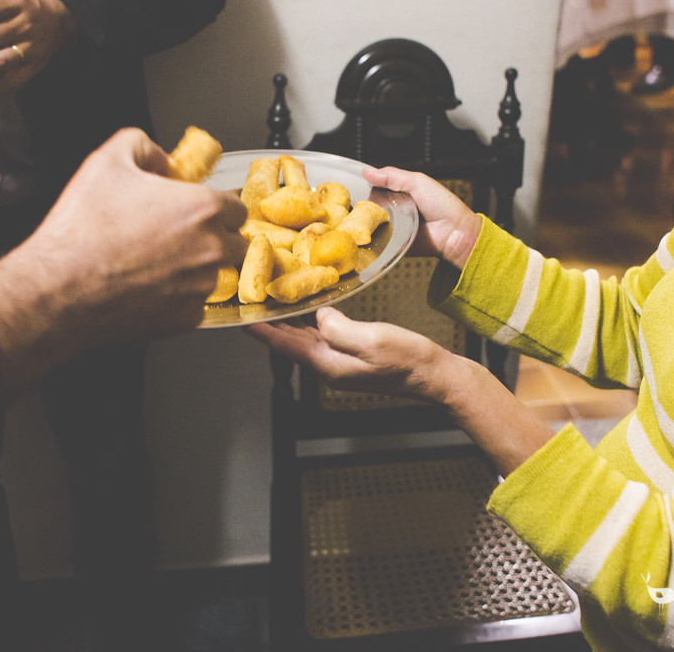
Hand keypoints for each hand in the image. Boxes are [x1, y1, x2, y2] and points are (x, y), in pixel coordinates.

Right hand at [0, 128, 247, 387]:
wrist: (59, 288)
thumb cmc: (83, 227)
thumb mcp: (107, 160)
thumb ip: (142, 144)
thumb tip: (160, 157)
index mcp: (203, 207)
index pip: (237, 206)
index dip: (215, 206)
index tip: (195, 210)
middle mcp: (212, 248)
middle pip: (235, 241)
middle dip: (214, 237)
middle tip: (177, 236)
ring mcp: (202, 287)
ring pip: (216, 274)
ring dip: (197, 268)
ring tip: (157, 263)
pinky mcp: (186, 318)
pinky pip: (196, 304)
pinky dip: (179, 297)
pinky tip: (149, 287)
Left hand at [245, 307, 456, 403]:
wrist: (434, 376)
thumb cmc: (406, 360)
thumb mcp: (370, 339)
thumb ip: (337, 327)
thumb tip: (319, 314)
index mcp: (326, 364)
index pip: (283, 345)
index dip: (260, 329)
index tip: (239, 316)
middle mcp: (327, 364)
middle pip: (288, 341)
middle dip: (269, 322)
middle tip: (252, 299)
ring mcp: (339, 361)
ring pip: (303, 337)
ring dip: (288, 319)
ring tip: (274, 297)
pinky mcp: (351, 354)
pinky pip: (321, 334)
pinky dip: (309, 320)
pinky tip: (309, 306)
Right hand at [364, 167, 481, 268]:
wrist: (453, 233)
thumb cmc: (443, 206)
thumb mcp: (417, 182)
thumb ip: (392, 176)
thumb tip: (368, 172)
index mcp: (400, 192)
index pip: (376, 186)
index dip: (366, 185)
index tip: (353, 185)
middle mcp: (395, 208)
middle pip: (371, 205)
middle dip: (365, 205)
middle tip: (358, 204)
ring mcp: (394, 226)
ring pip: (372, 223)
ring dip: (368, 222)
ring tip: (363, 219)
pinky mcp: (394, 242)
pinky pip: (380, 239)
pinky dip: (375, 237)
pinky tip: (370, 233)